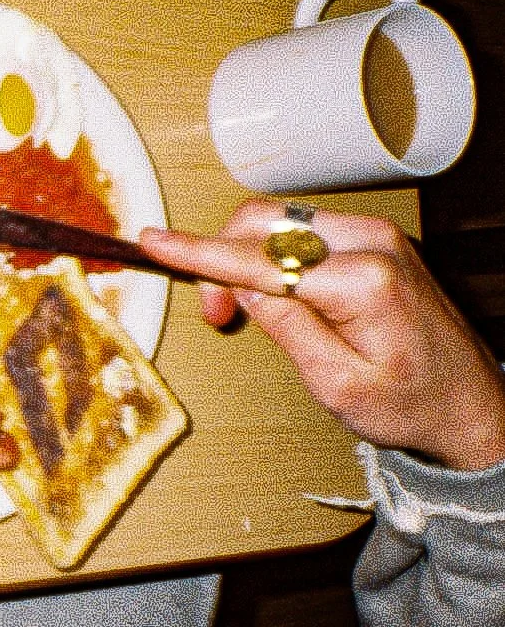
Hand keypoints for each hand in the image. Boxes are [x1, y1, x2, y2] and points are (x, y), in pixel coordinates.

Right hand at [141, 202, 504, 471]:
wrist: (470, 403)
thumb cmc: (411, 404)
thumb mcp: (337, 384)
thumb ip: (287, 328)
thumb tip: (239, 286)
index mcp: (364, 281)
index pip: (260, 258)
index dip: (199, 252)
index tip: (154, 241)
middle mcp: (372, 244)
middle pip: (263, 223)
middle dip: (221, 259)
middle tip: (215, 314)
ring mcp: (375, 235)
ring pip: (277, 222)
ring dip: (243, 257)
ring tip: (239, 308)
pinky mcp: (373, 239)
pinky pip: (300, 230)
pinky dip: (269, 255)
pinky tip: (271, 293)